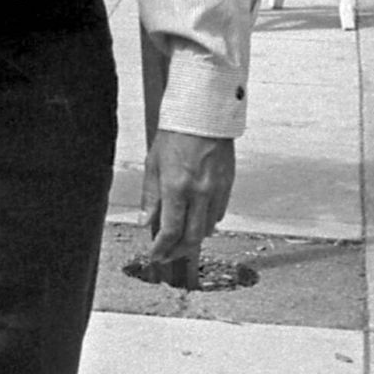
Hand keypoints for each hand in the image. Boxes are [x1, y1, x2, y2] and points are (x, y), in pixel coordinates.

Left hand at [142, 130, 235, 261]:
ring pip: (207, 229)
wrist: (202, 116)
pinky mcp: (228, 186)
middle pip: (191, 237)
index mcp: (176, 187)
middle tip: (166, 257)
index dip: (162, 248)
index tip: (155, 256)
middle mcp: (199, 193)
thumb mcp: (153, 165)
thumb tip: (145, 223)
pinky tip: (196, 222)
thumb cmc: (174, 136)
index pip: (171, 230)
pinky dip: (206, 224)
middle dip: (177, 252)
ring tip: (179, 242)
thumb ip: (150, 197)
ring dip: (192, 240)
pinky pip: (218, 215)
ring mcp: (216, 191)